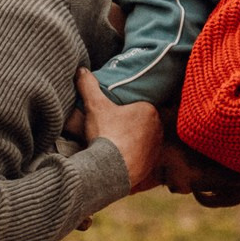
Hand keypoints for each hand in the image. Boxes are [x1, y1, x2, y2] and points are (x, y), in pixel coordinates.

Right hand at [73, 68, 162, 193]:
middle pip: (141, 123)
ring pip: (143, 140)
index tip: (114, 113)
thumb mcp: (95, 106)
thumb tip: (81, 70)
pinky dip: (132, 157)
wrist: (109, 170)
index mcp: (149, 111)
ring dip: (132, 141)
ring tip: (114, 143)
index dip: (126, 109)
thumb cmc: (106, 134)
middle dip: (130, 125)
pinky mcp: (151, 165)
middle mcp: (158, 129)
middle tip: (112, 128)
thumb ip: (88, 86)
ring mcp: (155, 149)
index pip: (139, 105)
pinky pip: (142, 157)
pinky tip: (119, 158)